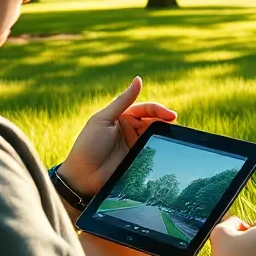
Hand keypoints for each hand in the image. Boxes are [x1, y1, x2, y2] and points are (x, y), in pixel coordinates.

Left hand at [58, 77, 176, 196]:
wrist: (82, 176)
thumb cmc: (88, 145)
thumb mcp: (104, 119)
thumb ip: (123, 101)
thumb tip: (139, 79)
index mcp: (121, 116)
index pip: (144, 109)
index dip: (158, 109)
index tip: (170, 115)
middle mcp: (129, 129)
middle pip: (153, 120)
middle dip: (164, 120)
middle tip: (173, 122)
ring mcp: (134, 145)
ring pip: (155, 135)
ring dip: (164, 133)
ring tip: (173, 133)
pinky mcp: (137, 159)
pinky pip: (152, 151)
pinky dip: (161, 147)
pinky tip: (167, 146)